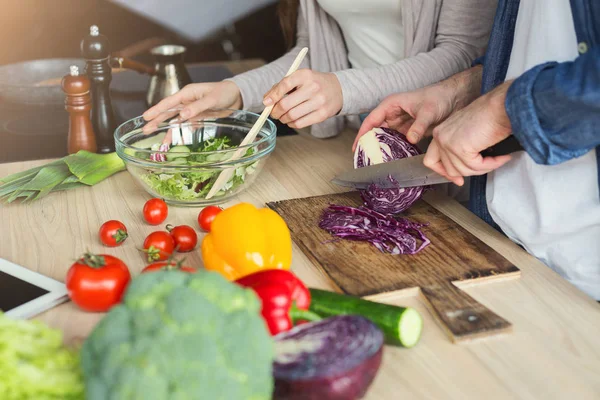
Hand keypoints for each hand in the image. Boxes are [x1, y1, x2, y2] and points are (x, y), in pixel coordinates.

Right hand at [142, 81, 241, 133]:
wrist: (237, 96)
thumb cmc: (224, 92)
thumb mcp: (212, 99)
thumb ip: (197, 107)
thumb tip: (182, 114)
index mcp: (187, 94)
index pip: (169, 102)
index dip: (157, 110)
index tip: (146, 117)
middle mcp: (187, 102)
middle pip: (169, 113)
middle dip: (157, 122)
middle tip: (146, 130)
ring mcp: (192, 110)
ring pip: (177, 121)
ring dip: (169, 131)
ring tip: (161, 142)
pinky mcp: (198, 117)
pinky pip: (187, 126)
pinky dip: (182, 134)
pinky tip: (176, 142)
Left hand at [262, 69, 342, 128]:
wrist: (338, 89)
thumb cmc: (313, 83)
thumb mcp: (299, 78)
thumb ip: (281, 87)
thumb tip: (267, 101)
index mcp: (305, 75)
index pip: (285, 85)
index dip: (273, 96)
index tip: (266, 103)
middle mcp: (313, 87)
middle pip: (286, 104)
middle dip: (275, 111)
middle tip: (274, 113)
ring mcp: (319, 102)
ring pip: (292, 116)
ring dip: (283, 119)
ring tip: (283, 117)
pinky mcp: (322, 114)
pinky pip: (300, 123)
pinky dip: (292, 124)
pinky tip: (291, 120)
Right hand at [354, 65, 483, 150]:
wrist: (454, 98)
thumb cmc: (439, 97)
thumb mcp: (428, 111)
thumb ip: (418, 126)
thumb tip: (410, 139)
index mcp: (391, 104)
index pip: (371, 120)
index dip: (362, 133)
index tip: (356, 147)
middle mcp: (392, 113)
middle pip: (375, 130)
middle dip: (369, 144)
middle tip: (364, 159)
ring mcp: (399, 122)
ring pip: (384, 137)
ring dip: (380, 148)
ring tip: (375, 162)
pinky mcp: (407, 130)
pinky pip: (395, 140)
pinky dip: (392, 149)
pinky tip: (391, 159)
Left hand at [423, 81, 513, 185]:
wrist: (503, 104)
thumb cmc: (493, 113)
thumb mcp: (470, 133)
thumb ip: (462, 150)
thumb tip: (460, 172)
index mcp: (441, 131)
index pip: (431, 159)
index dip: (444, 172)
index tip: (457, 179)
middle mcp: (440, 135)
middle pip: (447, 168)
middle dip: (468, 172)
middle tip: (484, 168)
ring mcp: (447, 142)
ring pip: (462, 170)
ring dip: (483, 167)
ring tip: (497, 157)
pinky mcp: (459, 148)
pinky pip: (475, 167)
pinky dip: (491, 164)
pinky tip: (501, 156)